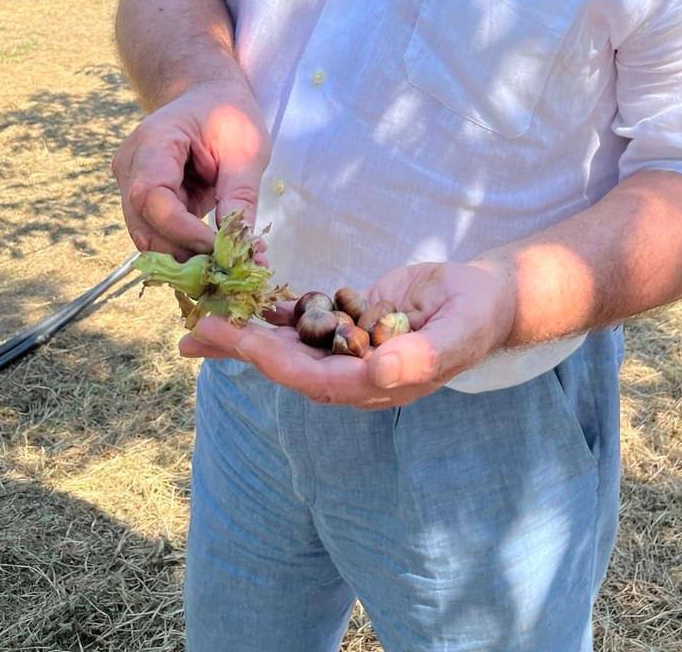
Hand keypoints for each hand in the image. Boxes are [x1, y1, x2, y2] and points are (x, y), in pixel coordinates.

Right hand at [112, 81, 270, 261]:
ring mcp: (130, 185)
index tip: (220, 250)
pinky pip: (157, 233)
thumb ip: (240, 194)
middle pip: (143, 224)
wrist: (207, 96)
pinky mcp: (142, 202)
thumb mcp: (246, 148)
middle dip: (183, 253)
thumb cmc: (227, 114)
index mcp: (153, 142)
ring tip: (226, 267)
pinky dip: (184, 249)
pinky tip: (214, 258)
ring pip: (147, 236)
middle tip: (227, 271)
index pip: (151, 197)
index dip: (182, 230)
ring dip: (184, 258)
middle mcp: (130, 166)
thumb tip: (241, 247)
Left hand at [178, 259, 517, 408]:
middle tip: (194, 333)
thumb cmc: (475, 317)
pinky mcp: (349, 322)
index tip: (239, 341)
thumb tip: (377, 371)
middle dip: (242, 348)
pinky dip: (276, 309)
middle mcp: (354, 373)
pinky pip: (306, 318)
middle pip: (288, 364)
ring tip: (203, 321)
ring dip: (249, 332)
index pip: (312, 377)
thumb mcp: (456, 333)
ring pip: (290, 342)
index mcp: (375, 383)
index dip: (273, 360)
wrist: (487, 299)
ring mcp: (349, 348)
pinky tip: (245, 300)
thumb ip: (420, 355)